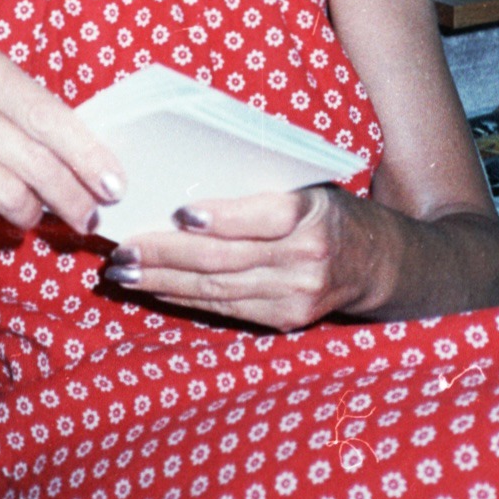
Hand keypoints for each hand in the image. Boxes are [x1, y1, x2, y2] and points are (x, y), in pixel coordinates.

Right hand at [0, 44, 124, 234]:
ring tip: (30, 212)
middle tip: (85, 217)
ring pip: (10, 197)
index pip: (53, 120)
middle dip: (72, 200)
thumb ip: (22, 106)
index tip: (114, 187)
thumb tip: (84, 157)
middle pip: (39, 167)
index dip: (90, 159)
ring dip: (29, 214)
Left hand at [100, 185, 383, 330]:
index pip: (264, 216)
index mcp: (313, 214)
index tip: (180, 213)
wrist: (376, 263)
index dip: (222, 218)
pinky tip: (154, 289)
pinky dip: (183, 299)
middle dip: (167, 256)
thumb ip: (259, 185)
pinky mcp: (284, 319)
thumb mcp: (308, 184)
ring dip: (163, 283)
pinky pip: (224, 309)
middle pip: (225, 260)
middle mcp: (305, 259)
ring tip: (123, 273)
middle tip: (123, 250)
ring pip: (217, 290)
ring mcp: (295, 296)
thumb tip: (186, 179)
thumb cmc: (328, 209)